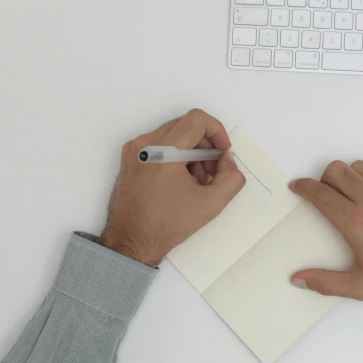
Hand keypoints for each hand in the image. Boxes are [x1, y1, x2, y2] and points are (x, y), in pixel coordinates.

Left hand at [99, 109, 245, 266]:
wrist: (130, 242)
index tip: (223, 152)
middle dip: (206, 146)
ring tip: (196, 182)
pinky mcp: (130, 158)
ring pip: (174, 135)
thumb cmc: (167, 225)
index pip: (197, 119)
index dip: (217, 131)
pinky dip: (176, 157)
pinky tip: (180, 182)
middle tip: (212, 172)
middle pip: (186, 126)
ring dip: (192, 153)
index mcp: (162, 151)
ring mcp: (133, 150)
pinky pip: (159, 145)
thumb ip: (231, 177)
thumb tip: (227, 160)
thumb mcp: (212, 203)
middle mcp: (144, 144)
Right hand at [289, 161, 362, 312]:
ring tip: (355, 195)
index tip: (299, 186)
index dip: (303, 187)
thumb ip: (325, 282)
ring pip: (360, 166)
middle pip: (336, 170)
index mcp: (356, 223)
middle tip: (328, 192)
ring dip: (351, 177)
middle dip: (325, 179)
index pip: (319, 193)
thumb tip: (298, 279)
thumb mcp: (360, 287)